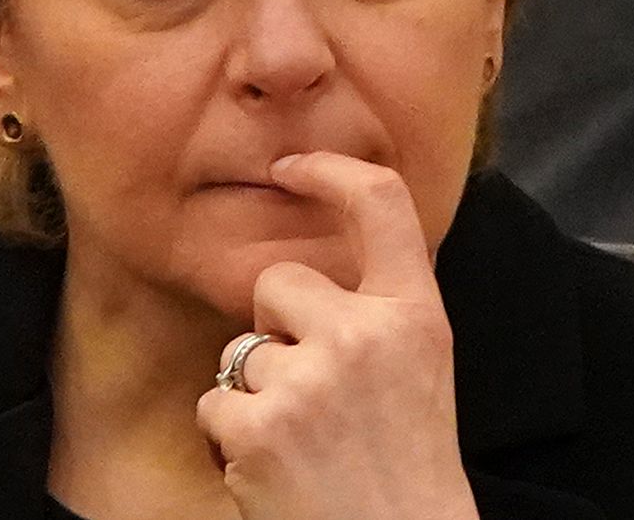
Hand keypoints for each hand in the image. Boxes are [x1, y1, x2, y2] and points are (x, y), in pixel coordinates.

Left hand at [194, 151, 478, 519]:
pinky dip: (231, 438)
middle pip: (278, 280)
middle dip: (277, 327)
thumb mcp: (420, 370)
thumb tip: (313, 265)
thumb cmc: (405, 467)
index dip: (332, 170)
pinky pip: (214, 402)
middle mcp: (364, 335)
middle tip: (317, 394)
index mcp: (415, 317)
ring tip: (304, 444)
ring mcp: (308, 379)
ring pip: (241, 348)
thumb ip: (378, 312)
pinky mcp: (258, 425)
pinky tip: (276, 468)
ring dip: (257, 393)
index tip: (294, 165)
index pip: (381, 203)